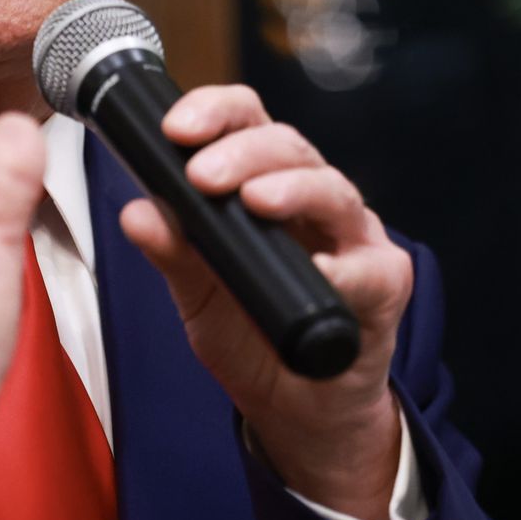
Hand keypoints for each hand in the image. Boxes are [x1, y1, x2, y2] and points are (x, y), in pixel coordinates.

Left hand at [118, 85, 410, 519]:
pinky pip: (370, 268)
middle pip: (287, 145)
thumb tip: (137, 212)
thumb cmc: (251, 335)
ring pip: (332, 190)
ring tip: (256, 200)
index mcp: (264, 182)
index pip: (245, 122)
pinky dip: (345, 268)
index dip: (214, 112)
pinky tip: (320, 269)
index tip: (176, 128)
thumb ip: (172, 252)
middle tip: (203, 175)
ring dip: (292, 189)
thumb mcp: (197, 295)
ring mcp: (351, 237)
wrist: (297, 407)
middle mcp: (311, 198)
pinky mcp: (384, 283)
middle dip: (242, 152)